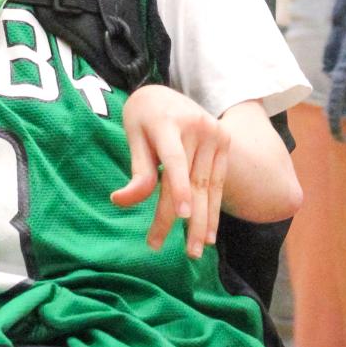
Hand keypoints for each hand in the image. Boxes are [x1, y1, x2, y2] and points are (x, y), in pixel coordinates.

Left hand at [113, 85, 228, 259]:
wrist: (166, 93)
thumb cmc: (143, 118)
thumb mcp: (133, 136)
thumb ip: (137, 170)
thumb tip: (121, 201)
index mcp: (167, 121)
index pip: (174, 159)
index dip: (178, 187)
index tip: (181, 215)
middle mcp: (196, 126)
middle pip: (192, 181)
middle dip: (187, 220)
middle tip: (183, 253)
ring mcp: (214, 133)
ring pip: (206, 186)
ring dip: (202, 221)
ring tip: (196, 250)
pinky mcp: (224, 141)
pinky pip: (218, 182)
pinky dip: (214, 208)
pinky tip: (210, 233)